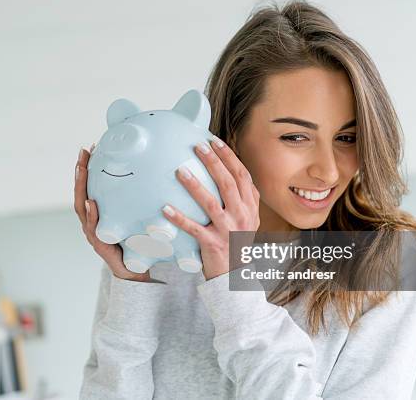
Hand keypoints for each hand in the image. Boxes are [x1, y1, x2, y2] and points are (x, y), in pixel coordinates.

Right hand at [74, 144, 151, 281]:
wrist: (137, 272)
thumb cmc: (138, 243)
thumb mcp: (139, 218)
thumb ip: (140, 202)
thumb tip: (157, 175)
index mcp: (99, 214)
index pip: (90, 187)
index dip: (87, 169)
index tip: (89, 148)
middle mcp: (93, 221)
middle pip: (81, 193)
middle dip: (80, 173)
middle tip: (83, 153)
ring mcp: (94, 233)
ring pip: (82, 207)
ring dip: (81, 188)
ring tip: (82, 170)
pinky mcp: (100, 245)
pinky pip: (93, 228)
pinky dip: (91, 216)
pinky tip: (92, 203)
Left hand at [161, 136, 259, 279]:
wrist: (235, 274)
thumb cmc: (237, 241)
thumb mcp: (248, 218)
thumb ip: (243, 196)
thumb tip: (229, 167)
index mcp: (250, 207)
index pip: (242, 176)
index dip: (229, 157)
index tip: (214, 141)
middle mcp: (242, 216)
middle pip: (228, 184)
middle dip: (213, 163)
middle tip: (198, 147)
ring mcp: (228, 230)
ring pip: (211, 203)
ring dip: (194, 186)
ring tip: (180, 171)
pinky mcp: (213, 244)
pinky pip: (194, 229)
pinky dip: (179, 219)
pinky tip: (165, 208)